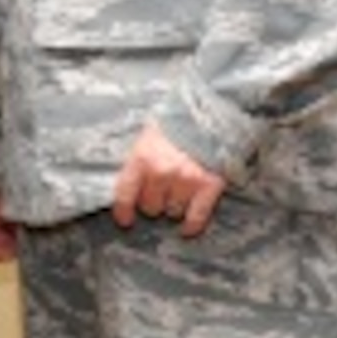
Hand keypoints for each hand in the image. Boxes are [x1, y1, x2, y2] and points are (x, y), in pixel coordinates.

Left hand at [112, 121, 225, 235]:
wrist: (213, 110)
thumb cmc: (177, 122)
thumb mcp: (149, 134)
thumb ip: (139, 159)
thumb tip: (131, 185)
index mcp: (141, 157)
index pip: (124, 194)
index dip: (123, 212)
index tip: (126, 220)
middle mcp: (161, 172)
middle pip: (150, 207)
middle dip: (154, 202)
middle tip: (161, 193)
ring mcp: (186, 180)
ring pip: (173, 212)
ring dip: (174, 208)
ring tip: (178, 195)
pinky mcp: (209, 185)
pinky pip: (196, 217)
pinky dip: (192, 225)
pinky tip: (188, 227)